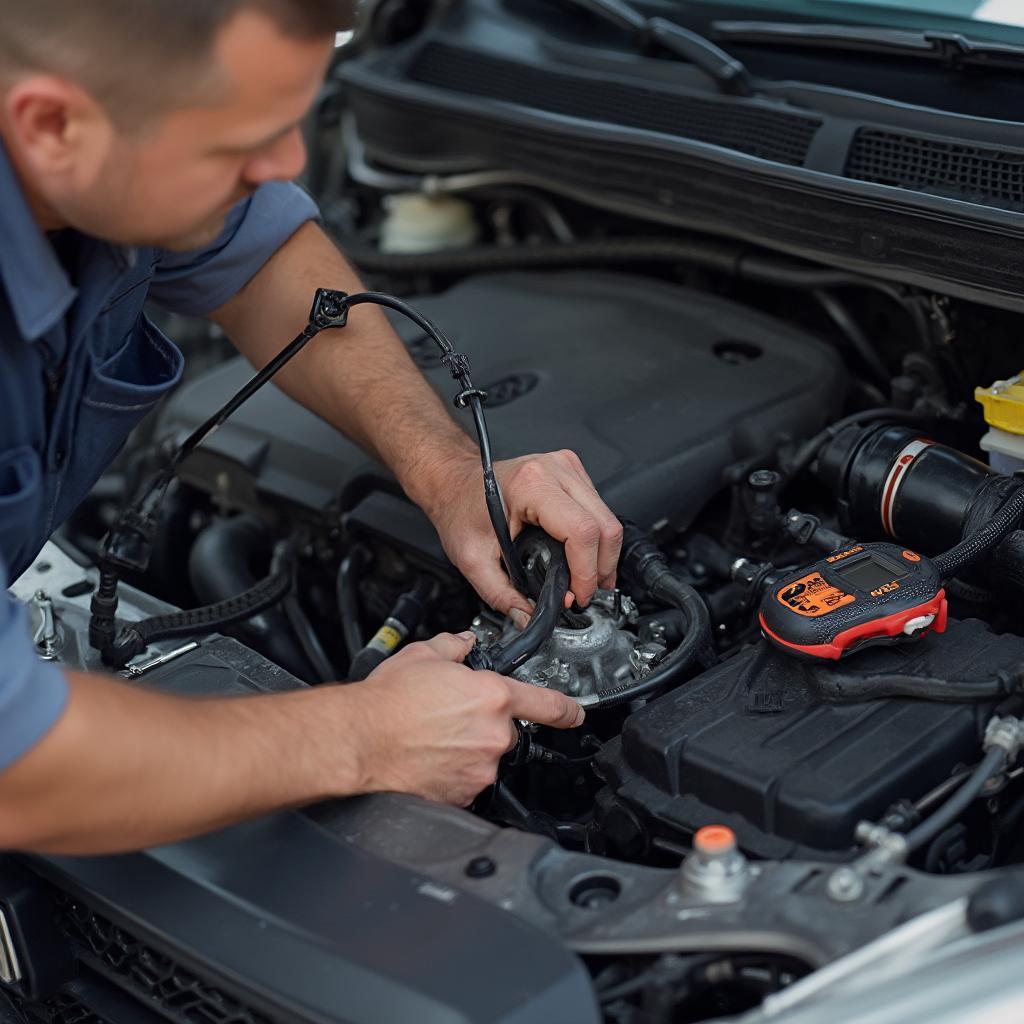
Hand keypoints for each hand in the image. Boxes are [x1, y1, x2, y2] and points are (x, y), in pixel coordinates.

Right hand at [342, 632, 583, 805]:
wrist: (359, 742)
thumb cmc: (386, 703)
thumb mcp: (423, 656)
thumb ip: (454, 648)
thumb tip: (463, 644)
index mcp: (492, 697)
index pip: (548, 704)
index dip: (568, 710)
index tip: (576, 714)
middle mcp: (493, 735)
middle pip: (506, 731)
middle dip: (486, 725)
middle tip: (452, 717)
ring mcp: (479, 768)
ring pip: (486, 757)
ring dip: (468, 749)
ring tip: (432, 737)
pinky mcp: (463, 794)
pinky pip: (467, 780)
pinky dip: (453, 771)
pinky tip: (428, 758)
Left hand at [428, 450, 622, 617]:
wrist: (453, 481)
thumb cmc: (460, 508)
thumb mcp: (472, 559)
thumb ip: (501, 595)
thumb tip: (528, 617)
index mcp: (530, 485)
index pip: (581, 531)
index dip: (586, 571)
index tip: (578, 594)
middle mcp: (554, 469)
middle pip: (604, 524)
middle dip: (602, 568)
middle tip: (586, 593)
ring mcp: (566, 467)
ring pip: (607, 517)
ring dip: (603, 555)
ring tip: (587, 580)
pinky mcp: (571, 471)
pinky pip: (599, 509)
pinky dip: (597, 538)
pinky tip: (584, 556)